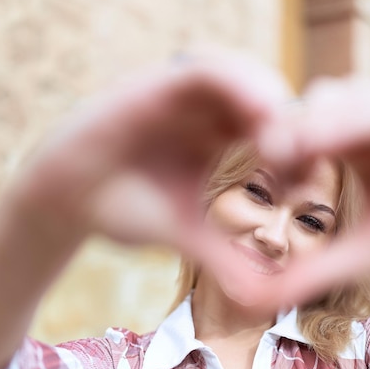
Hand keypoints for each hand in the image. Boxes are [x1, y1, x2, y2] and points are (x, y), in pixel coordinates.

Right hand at [9, 53, 288, 247]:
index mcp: (219, 141)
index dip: (296, 154)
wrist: (64, 195)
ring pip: (245, 77)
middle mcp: (208, 113)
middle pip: (266, 101)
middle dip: (290, 125)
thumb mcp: (184, 234)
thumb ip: (223, 256)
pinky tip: (256, 113)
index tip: (305, 186)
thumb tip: (262, 299)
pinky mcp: (161, 82)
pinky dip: (237, 84)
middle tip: (305, 159)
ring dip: (270, 101)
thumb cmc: (124, 212)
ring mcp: (186, 95)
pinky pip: (208, 70)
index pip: (272, 132)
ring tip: (282, 142)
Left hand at [254, 78, 369, 305]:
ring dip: (329, 118)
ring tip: (295, 145)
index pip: (308, 127)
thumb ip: (313, 270)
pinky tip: (351, 138)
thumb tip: (252, 301)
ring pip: (363, 99)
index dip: (280, 139)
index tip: (252, 163)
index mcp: (354, 146)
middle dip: (296, 122)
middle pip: (327, 103)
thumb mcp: (364, 255)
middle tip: (266, 148)